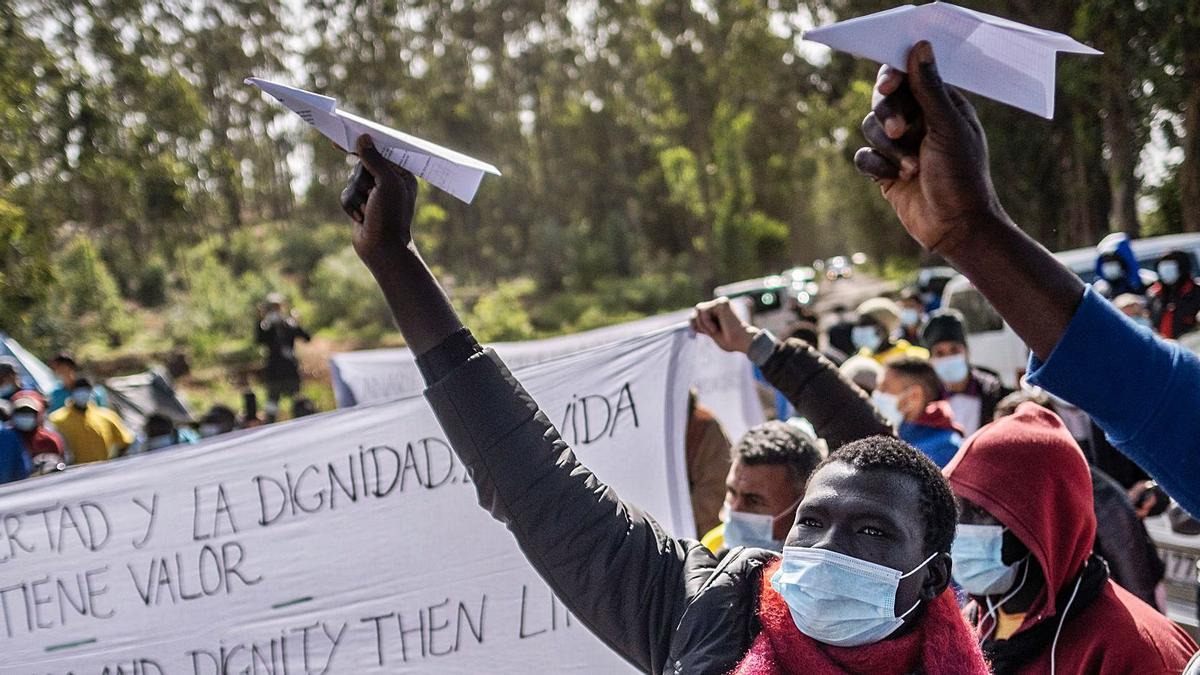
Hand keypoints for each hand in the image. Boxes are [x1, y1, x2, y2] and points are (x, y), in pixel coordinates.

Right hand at [343, 134, 418, 269]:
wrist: (381, 250)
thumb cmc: (390, 217)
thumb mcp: (386, 184)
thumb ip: (374, 160)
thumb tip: (363, 138)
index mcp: (401, 175)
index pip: (381, 152)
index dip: (364, 146)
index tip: (343, 140)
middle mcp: (388, 182)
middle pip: (361, 166)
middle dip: (362, 182)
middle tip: (371, 196)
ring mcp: (374, 194)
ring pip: (351, 181)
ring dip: (356, 197)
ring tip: (367, 211)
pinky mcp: (360, 205)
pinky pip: (345, 195)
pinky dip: (350, 206)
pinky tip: (360, 219)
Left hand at [690, 298, 757, 352]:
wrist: (741, 342)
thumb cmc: (730, 341)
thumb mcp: (711, 331)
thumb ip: (702, 323)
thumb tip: (691, 317)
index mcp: (716, 311)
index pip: (696, 313)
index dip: (695, 324)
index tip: (704, 333)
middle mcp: (719, 304)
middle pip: (697, 309)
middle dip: (699, 323)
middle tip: (711, 332)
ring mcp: (721, 302)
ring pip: (698, 309)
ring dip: (703, 324)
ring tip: (715, 330)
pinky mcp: (722, 302)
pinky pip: (704, 310)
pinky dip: (707, 322)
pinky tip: (716, 328)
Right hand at [854, 41, 1006, 255]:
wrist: (955, 227)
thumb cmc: (962, 176)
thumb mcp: (948, 128)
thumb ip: (929, 88)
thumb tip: (919, 46)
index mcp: (941, 105)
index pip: (908, 77)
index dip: (893, 78)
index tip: (889, 86)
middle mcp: (919, 121)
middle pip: (883, 100)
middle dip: (888, 116)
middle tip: (900, 132)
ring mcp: (900, 146)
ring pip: (870, 128)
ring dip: (888, 148)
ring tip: (911, 168)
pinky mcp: (885, 171)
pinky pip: (863, 157)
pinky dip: (876, 166)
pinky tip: (894, 179)